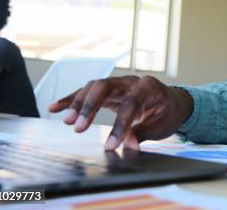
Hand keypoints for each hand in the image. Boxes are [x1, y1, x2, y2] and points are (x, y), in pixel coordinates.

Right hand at [48, 76, 192, 150]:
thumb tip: (128, 145)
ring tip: (67, 122)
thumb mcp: (162, 124)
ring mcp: (118, 84)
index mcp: (148, 87)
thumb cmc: (168, 112)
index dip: (119, 126)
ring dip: (78, 104)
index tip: (110, 145)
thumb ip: (143, 133)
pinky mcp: (108, 91)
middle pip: (105, 86)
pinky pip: (87, 92)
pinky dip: (71, 99)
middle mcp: (131, 81)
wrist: (172, 102)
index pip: (130, 103)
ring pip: (93, 87)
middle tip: (79, 128)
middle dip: (90, 106)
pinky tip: (55, 107)